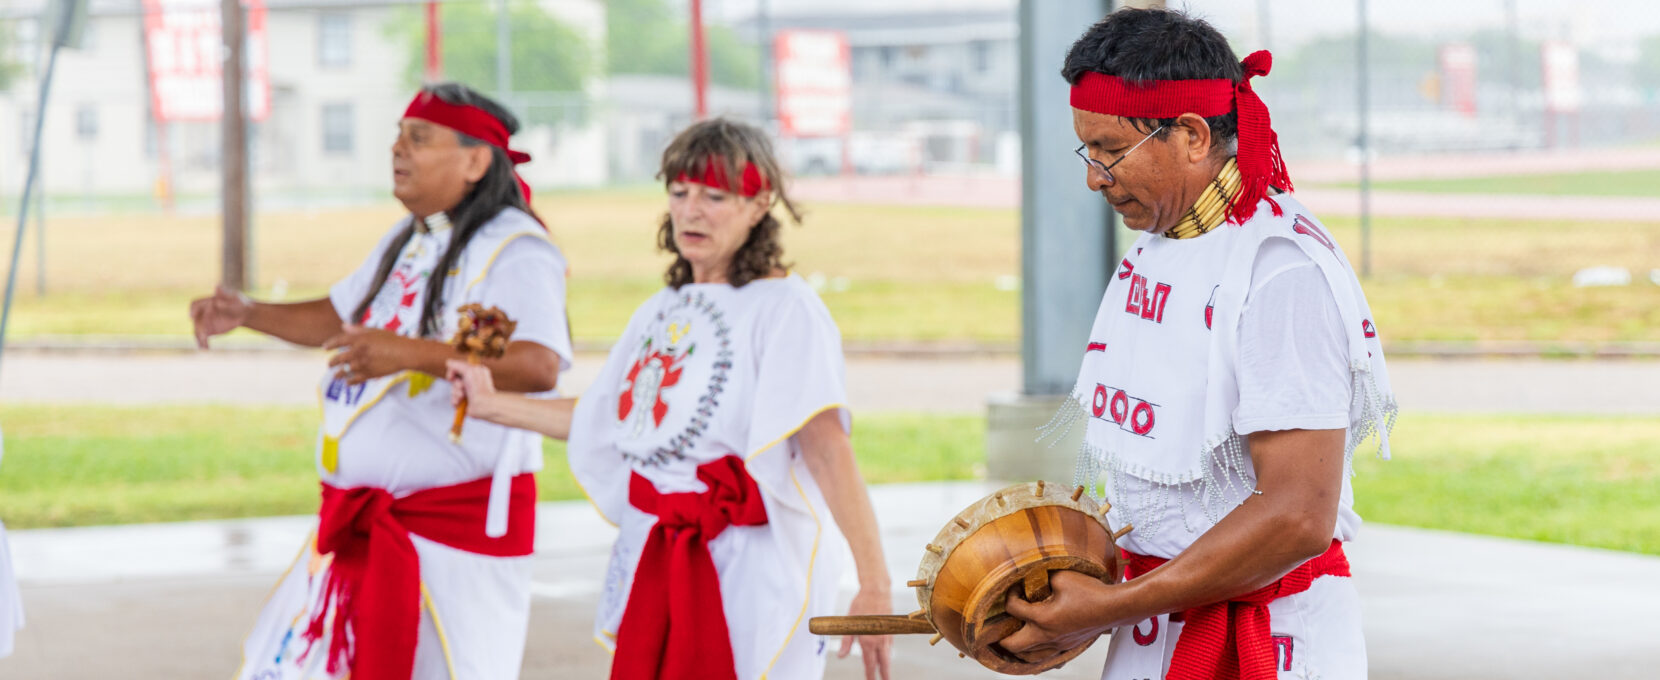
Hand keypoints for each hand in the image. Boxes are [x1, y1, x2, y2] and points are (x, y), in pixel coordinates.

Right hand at [188, 284, 251, 348]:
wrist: (245, 313)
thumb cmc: (239, 302)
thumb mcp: (234, 297)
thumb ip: (224, 294)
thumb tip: (216, 287)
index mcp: (207, 302)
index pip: (195, 304)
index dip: (193, 310)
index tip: (192, 316)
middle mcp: (203, 312)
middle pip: (196, 320)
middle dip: (198, 328)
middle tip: (203, 336)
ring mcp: (205, 322)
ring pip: (198, 330)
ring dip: (199, 338)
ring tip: (203, 346)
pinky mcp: (209, 331)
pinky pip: (204, 337)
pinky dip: (203, 343)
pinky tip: (206, 348)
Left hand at [323, 324, 412, 384]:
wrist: (404, 353)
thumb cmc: (392, 340)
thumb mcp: (374, 330)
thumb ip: (357, 329)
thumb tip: (343, 326)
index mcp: (358, 339)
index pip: (338, 341)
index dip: (330, 344)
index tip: (325, 348)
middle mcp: (357, 352)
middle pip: (338, 358)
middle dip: (331, 362)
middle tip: (329, 365)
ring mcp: (362, 364)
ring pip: (344, 371)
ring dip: (338, 374)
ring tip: (335, 376)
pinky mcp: (368, 375)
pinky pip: (354, 380)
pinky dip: (349, 382)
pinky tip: (347, 382)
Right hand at [446, 358, 501, 421]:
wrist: (483, 405)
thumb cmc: (479, 388)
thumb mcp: (469, 371)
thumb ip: (458, 365)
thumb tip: (449, 362)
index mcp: (475, 372)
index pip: (458, 368)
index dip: (452, 372)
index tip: (451, 376)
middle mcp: (472, 381)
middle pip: (454, 380)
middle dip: (456, 384)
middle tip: (462, 387)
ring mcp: (469, 392)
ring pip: (453, 390)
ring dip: (456, 393)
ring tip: (463, 397)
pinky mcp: (465, 402)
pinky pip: (454, 399)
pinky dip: (455, 401)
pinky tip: (460, 402)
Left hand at [838, 586, 892, 679]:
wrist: (876, 591)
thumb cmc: (861, 605)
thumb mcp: (848, 623)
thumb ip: (846, 642)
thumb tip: (841, 656)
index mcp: (867, 640)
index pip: (869, 664)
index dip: (870, 675)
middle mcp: (879, 640)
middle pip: (883, 663)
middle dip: (884, 675)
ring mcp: (887, 635)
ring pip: (887, 654)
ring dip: (886, 664)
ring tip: (885, 672)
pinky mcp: (891, 629)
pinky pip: (889, 645)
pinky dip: (887, 652)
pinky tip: (884, 653)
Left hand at [999, 569, 1115, 664]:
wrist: (1114, 608)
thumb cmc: (1091, 592)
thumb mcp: (1062, 577)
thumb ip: (1044, 577)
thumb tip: (1034, 576)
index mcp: (1043, 618)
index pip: (1013, 609)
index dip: (1009, 596)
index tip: (1015, 589)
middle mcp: (1047, 635)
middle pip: (1013, 645)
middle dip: (1000, 636)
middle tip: (996, 628)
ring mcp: (1057, 644)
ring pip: (1029, 657)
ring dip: (1017, 649)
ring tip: (1011, 639)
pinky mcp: (1067, 646)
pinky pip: (1046, 658)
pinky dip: (1035, 654)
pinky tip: (1033, 647)